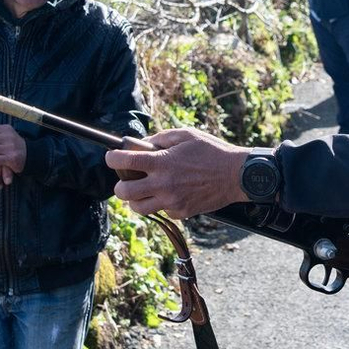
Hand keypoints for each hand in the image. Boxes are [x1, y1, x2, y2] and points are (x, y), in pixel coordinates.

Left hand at [104, 127, 248, 217]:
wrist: (237, 175)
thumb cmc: (212, 151)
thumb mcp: (186, 135)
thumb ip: (160, 138)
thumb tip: (142, 144)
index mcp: (162, 162)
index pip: (124, 162)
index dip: (112, 159)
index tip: (112, 157)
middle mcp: (163, 184)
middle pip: (124, 192)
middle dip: (120, 186)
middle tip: (127, 180)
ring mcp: (171, 201)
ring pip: (138, 208)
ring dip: (136, 199)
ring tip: (144, 190)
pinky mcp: (181, 213)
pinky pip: (161, 211)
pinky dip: (160, 204)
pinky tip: (170, 194)